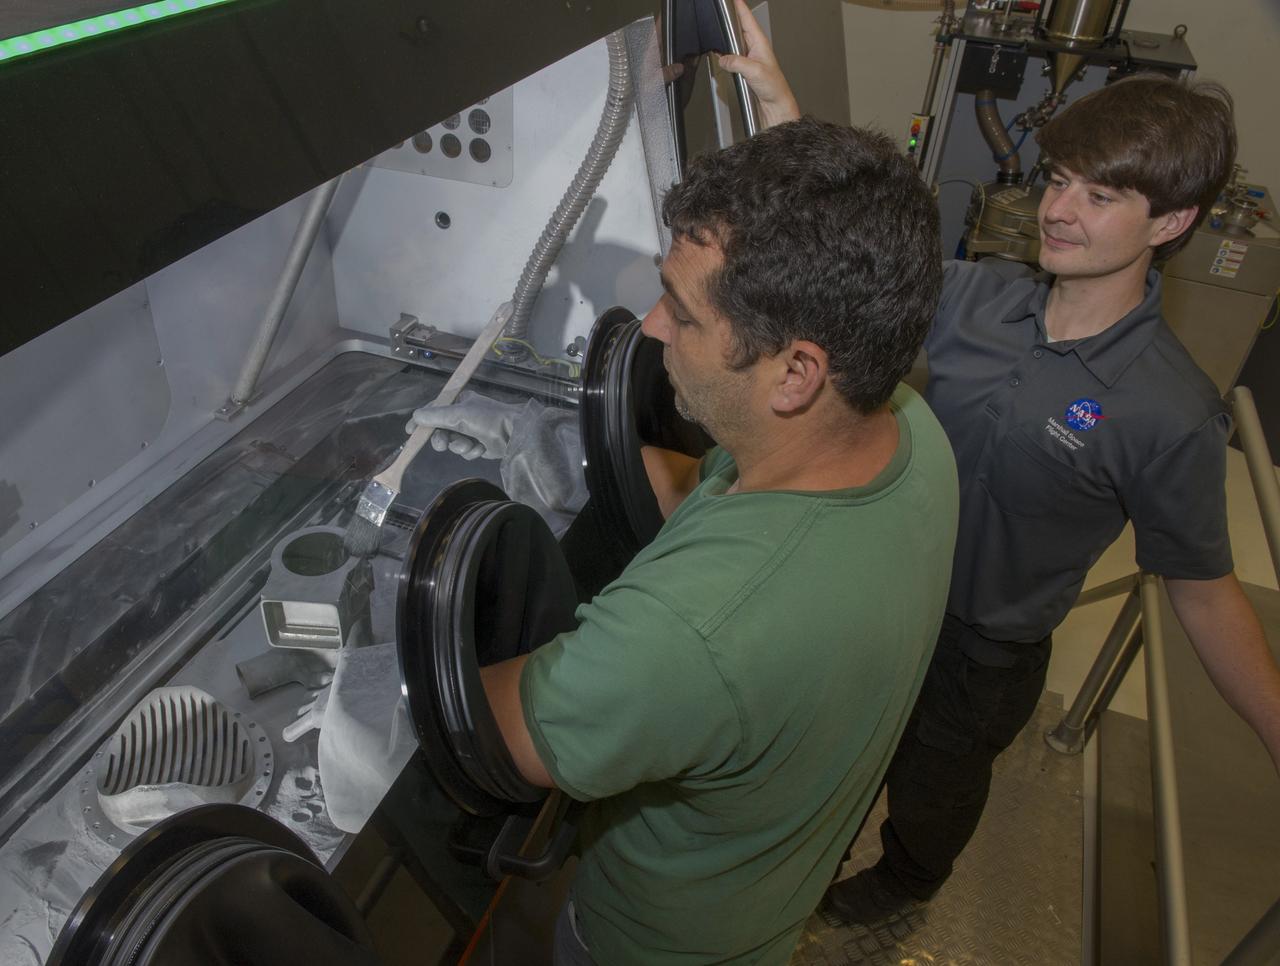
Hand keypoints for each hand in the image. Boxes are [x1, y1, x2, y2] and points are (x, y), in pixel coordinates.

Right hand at [404, 389, 520, 459]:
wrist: (514, 434)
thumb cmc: (486, 419)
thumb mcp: (458, 415)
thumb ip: (435, 416)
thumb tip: (415, 417)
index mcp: (460, 402)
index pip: (434, 410)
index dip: (422, 421)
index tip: (410, 432)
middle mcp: (464, 415)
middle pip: (441, 430)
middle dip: (442, 439)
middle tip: (442, 445)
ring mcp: (472, 431)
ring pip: (453, 443)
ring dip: (460, 446)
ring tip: (470, 444)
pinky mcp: (479, 445)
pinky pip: (466, 451)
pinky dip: (471, 451)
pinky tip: (481, 448)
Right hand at [716, 0, 800, 127]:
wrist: (775, 104)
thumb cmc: (774, 87)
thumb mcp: (754, 71)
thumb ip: (737, 62)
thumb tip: (723, 58)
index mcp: (760, 43)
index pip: (748, 19)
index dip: (740, 7)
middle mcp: (754, 48)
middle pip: (739, 28)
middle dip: (730, 20)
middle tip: (721, 14)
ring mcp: (748, 57)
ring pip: (733, 43)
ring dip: (726, 40)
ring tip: (718, 34)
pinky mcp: (744, 68)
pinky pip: (731, 57)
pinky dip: (724, 56)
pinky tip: (720, 56)